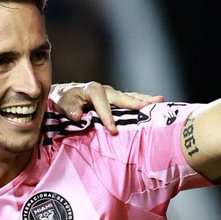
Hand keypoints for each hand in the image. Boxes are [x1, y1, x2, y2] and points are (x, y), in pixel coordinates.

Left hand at [48, 81, 163, 134]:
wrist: (62, 96)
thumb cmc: (61, 100)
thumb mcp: (60, 103)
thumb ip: (68, 109)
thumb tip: (78, 116)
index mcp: (91, 90)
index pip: (102, 102)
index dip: (108, 115)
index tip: (113, 129)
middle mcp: (104, 90)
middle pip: (121, 96)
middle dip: (134, 102)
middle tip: (148, 107)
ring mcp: (112, 95)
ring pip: (129, 96)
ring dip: (144, 99)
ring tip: (160, 101)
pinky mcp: (115, 101)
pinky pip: (129, 101)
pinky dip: (141, 103)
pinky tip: (155, 106)